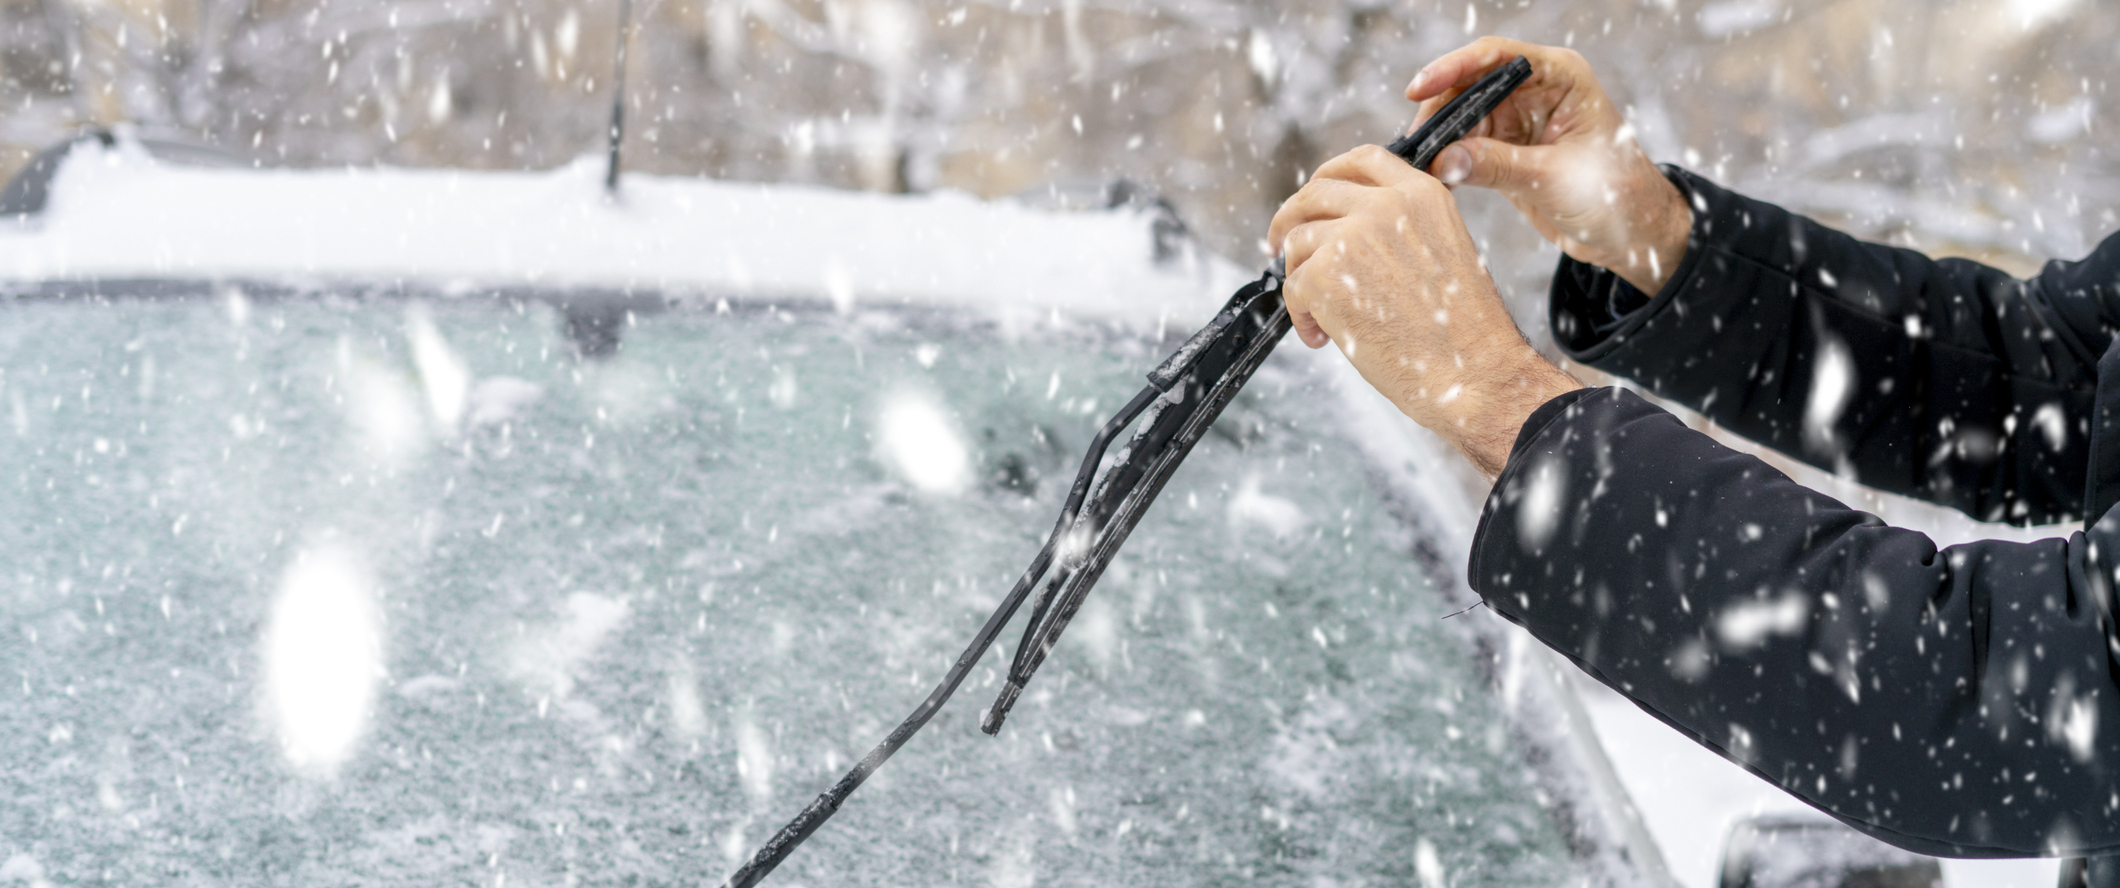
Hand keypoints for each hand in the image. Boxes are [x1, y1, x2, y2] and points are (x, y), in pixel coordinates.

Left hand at [1268, 145, 1581, 477]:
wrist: (1473, 373)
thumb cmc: (1462, 331)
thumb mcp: (1443, 250)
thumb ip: (1400, 226)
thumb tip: (1340, 227)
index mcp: (1423, 193)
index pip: (1363, 159)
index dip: (1328, 176)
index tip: (1313, 201)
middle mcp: (1387, 204)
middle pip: (1315, 192)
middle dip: (1291, 220)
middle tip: (1279, 248)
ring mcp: (1352, 235)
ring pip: (1297, 242)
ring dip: (1300, 279)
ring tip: (1324, 318)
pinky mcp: (1324, 273)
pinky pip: (1291, 285)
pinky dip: (1300, 315)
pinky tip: (1324, 337)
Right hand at [1410, 37, 1689, 294]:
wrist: (1631, 233)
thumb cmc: (1614, 193)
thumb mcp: (1554, 178)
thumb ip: (1498, 166)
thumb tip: (1443, 160)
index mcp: (1560, 76)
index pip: (1496, 57)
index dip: (1453, 68)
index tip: (1419, 90)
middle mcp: (1535, 90)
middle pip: (1469, 86)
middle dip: (1439, 112)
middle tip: (1414, 146)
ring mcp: (1518, 120)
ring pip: (1461, 118)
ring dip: (1439, 140)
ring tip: (1419, 168)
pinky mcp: (1506, 150)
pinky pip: (1464, 147)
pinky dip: (1446, 161)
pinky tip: (1432, 179)